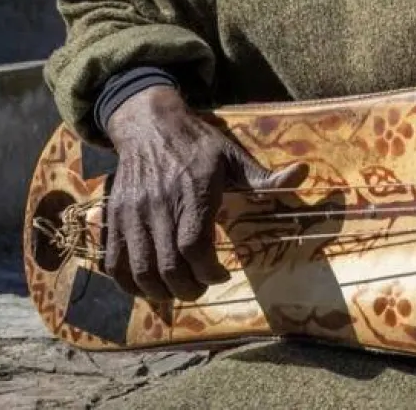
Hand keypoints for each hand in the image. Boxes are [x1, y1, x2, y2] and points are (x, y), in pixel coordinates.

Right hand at [103, 86, 306, 301]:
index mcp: (193, 192)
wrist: (149, 124)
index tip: (222, 275)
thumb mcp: (234, 156)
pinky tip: (146, 286)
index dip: (208, 271)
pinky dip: (127, 282)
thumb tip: (303, 174)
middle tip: (200, 288)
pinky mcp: (114, 216)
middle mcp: (159, 205)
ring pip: (139, 268)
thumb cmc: (197, 145)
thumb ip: (265, 177)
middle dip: (187, 287)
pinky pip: (113, 260)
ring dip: (158, 290)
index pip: (193, 246)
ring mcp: (132, 213)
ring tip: (177, 291)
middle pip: (167, 265)